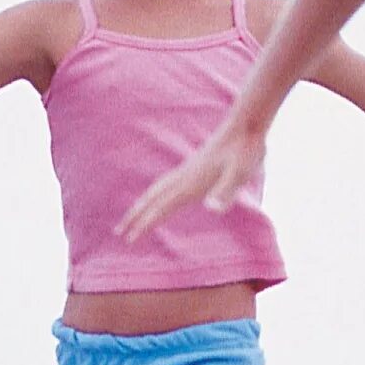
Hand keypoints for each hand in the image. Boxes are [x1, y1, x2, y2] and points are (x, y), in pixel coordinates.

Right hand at [120, 117, 267, 239]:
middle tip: (118, 232)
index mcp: (191, 184)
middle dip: (134, 217)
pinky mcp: (193, 165)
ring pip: (157, 190)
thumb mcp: (240, 174)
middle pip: (151, 199)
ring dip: (142, 204)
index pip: (160, 208)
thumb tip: (210, 209)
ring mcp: (187, 170)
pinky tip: (160, 196)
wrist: (246, 125)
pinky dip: (156, 193)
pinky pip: (166, 183)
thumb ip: (225, 192)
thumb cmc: (245, 151)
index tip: (128, 240)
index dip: (144, 225)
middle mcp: (184, 177)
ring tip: (132, 216)